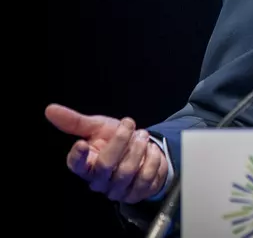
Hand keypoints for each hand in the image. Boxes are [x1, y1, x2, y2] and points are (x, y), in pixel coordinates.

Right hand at [45, 103, 167, 202]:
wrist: (143, 151)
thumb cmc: (115, 140)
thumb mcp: (97, 127)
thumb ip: (75, 121)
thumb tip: (50, 109)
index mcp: (85, 165)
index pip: (76, 165)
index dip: (77, 157)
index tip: (82, 143)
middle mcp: (98, 181)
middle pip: (105, 164)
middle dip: (120, 140)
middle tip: (130, 124)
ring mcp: (117, 190)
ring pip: (127, 171)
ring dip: (138, 148)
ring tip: (142, 136)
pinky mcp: (136, 193)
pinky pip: (146, 177)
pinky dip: (153, 159)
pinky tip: (151, 151)